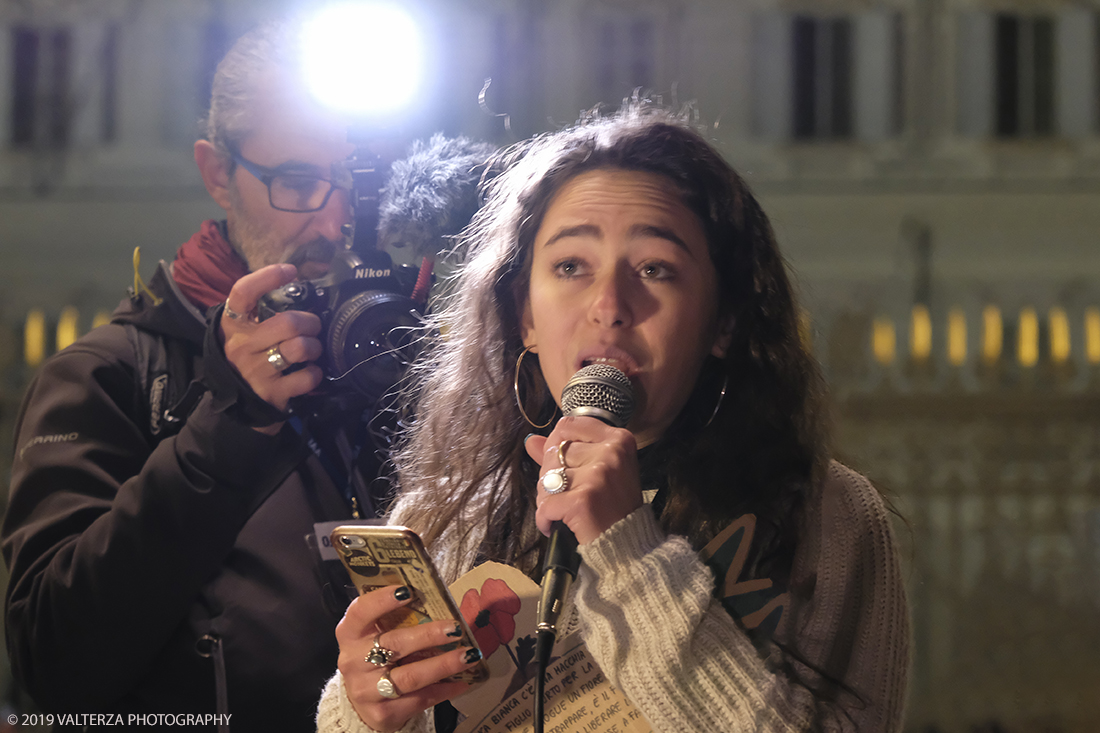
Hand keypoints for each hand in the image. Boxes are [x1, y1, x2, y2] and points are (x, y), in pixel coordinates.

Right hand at [220, 264, 323, 424]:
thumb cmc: (249, 359)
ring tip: (312, 349)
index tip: (289, 271)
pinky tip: (310, 372)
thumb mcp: (245, 334)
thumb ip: (262, 314)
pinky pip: (307, 376)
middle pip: (288, 322)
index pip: (243, 293)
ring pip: (300, 348)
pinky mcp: (272, 393)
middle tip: (313, 327)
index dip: (267, 277)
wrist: (239, 404)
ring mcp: (256, 371)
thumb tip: (295, 287)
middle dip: (310, 323)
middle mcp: (241, 346)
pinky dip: (315, 373)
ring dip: (315, 347)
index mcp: (233, 326)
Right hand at [336, 586, 482, 732]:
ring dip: (443, 665)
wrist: (361, 702)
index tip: (409, 591)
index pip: (361, 612)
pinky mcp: (382, 713)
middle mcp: (353, 661)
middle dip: (428, 635)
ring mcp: (366, 690)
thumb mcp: (375, 634)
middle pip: (394, 644)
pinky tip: (463, 681)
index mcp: (350, 633)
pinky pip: (419, 699)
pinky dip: (444, 689)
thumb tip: (437, 600)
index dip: (382, 600)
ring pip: (410, 676)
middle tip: (455, 628)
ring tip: (468, 655)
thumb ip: (396, 618)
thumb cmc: (374, 655)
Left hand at [525, 416, 641, 544]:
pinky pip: (545, 505)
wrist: (628, 546)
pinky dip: (545, 519)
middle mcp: (609, 453)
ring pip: (546, 478)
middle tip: (566, 495)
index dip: (556, 443)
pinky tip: (556, 525)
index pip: (569, 424)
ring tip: (562, 511)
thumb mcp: (600, 471)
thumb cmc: (614, 507)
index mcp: (617, 440)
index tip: (561, 462)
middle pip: (555, 452)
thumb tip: (531, 441)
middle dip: (551, 476)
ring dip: (546, 498)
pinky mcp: (582, 500)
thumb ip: (565, 452)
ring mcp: (597, 475)